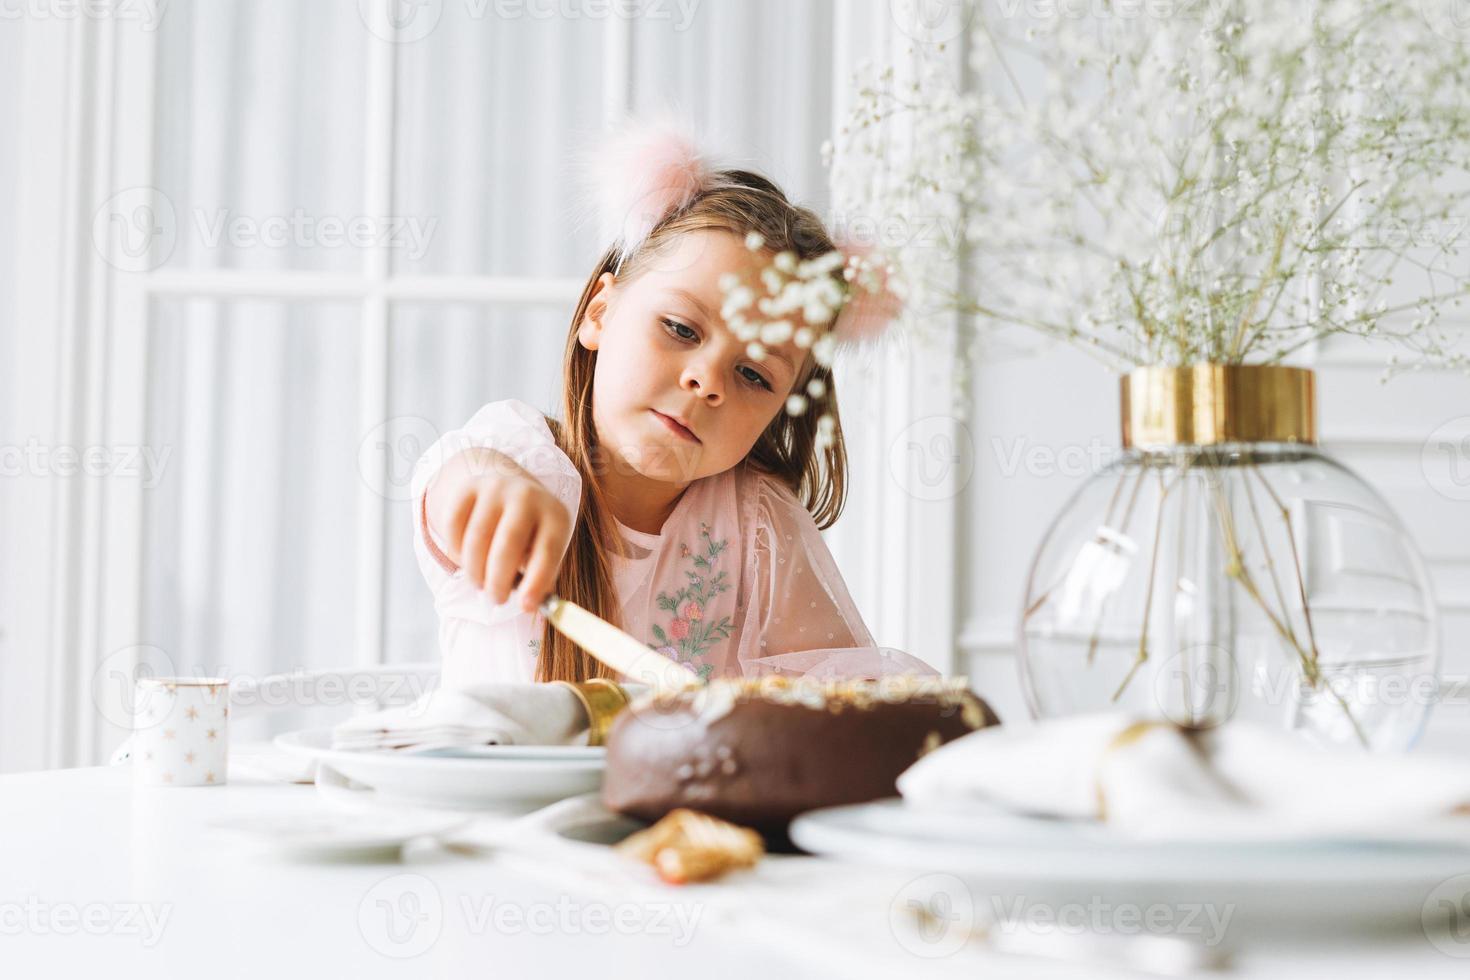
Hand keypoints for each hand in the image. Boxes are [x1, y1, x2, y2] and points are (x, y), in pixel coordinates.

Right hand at [426, 448, 573, 611]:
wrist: (511, 490)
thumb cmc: (531, 535)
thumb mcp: (545, 552)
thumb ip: (540, 579)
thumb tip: (529, 605)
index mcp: (555, 515)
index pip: (547, 550)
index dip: (536, 581)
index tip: (525, 606)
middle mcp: (528, 496)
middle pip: (508, 542)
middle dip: (498, 579)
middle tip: (496, 599)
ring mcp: (496, 488)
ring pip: (476, 538)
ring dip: (475, 570)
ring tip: (480, 584)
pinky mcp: (469, 488)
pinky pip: (454, 525)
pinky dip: (455, 551)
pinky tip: (466, 561)